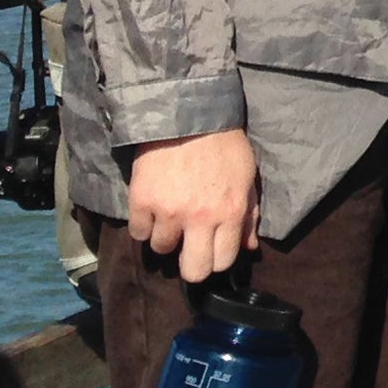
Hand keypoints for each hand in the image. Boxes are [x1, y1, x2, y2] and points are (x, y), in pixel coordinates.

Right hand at [125, 129, 260, 284]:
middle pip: (193, 270)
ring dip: (166, 237)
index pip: (223, 261)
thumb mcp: (246, 179)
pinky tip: (153, 210)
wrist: (188, 117)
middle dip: (192, 265)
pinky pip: (138, 233)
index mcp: (230, 213)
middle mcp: (199, 218)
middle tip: (189, 251)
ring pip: (161, 249)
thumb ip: (248, 216)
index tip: (211, 252)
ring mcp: (168, 212)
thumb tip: (249, 248)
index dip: (217, 261)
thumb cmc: (224, 147)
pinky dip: (144, 225)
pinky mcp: (141, 202)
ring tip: (171, 219)